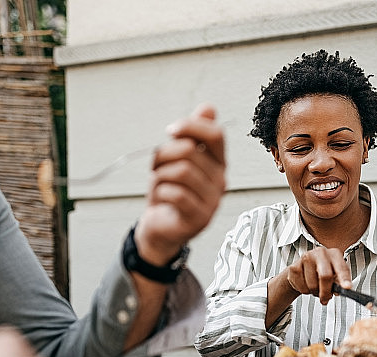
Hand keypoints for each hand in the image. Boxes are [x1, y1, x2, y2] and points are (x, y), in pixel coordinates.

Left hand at [133, 103, 225, 265]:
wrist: (161, 227)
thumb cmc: (169, 191)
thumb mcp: (177, 159)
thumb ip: (193, 135)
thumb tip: (208, 108)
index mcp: (218, 163)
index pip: (216, 134)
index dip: (191, 126)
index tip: (170, 131)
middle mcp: (220, 180)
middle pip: (190, 152)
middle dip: (163, 155)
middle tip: (155, 167)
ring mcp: (213, 201)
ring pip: (182, 172)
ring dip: (159, 175)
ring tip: (157, 184)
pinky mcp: (201, 218)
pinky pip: (177, 194)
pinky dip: (161, 192)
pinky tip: (160, 198)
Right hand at [283, 247, 351, 305]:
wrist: (302, 267)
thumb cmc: (322, 270)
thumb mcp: (335, 274)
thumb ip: (339, 282)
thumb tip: (341, 290)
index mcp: (334, 254)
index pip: (341, 268)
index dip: (344, 279)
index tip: (347, 288)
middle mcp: (320, 253)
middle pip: (325, 276)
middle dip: (326, 292)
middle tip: (325, 300)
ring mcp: (306, 258)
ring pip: (312, 285)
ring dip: (315, 292)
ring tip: (315, 288)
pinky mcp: (294, 267)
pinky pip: (302, 287)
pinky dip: (305, 291)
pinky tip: (306, 284)